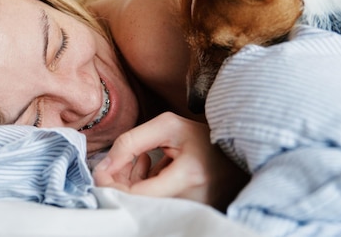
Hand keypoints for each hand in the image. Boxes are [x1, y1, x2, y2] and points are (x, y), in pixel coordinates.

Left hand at [92, 112, 247, 211]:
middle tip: (121, 159)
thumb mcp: (167, 126)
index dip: (111, 183)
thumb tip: (105, 165)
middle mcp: (192, 201)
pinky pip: (156, 206)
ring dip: (133, 183)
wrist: (238, 151)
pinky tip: (152, 169)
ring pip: (145, 205)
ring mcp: (192, 211)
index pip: (136, 194)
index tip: (102, 169)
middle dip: (120, 181)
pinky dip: (146, 189)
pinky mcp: (190, 215)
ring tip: (144, 159)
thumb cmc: (202, 137)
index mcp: (188, 176)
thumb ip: (132, 142)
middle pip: (138, 202)